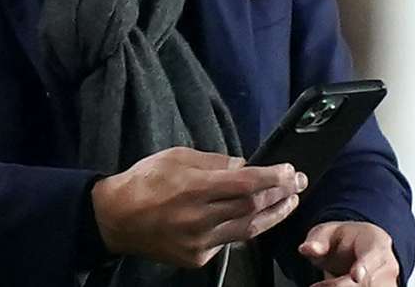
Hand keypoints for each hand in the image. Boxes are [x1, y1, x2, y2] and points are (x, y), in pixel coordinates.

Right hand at [91, 147, 304, 267]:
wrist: (116, 219)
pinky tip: (252, 217)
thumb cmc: (144, 181)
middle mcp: (199, 217)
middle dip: (280, 194)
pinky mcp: (198, 258)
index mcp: (193, 188)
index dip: (271, 177)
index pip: (244, 183)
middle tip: (298, 182)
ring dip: (274, 215)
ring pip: (248, 230)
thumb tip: (245, 165)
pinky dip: (243, 228)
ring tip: (290, 203)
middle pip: (252, 207)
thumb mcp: (175, 157)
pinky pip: (228, 242)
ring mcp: (200, 242)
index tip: (289, 170)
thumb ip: (213, 162)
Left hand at [299, 221, 399, 285]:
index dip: (364, 266)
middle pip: (369, 281)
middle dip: (342, 285)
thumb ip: (317, 241)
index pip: (373, 255)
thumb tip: (307, 249)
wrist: (356, 248)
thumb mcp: (325, 233)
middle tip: (317, 286)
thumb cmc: (342, 239)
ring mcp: (388, 282)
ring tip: (321, 285)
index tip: (356, 275)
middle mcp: (387, 264)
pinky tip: (331, 285)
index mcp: (376, 242)